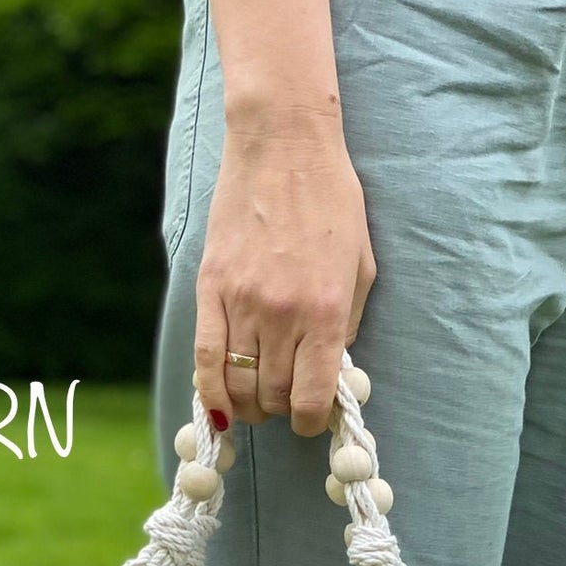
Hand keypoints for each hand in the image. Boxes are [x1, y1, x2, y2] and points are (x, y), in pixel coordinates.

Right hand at [193, 106, 376, 436]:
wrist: (283, 143)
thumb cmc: (331, 200)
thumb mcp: (361, 266)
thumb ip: (347, 324)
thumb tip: (329, 370)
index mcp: (326, 311)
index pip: (312, 398)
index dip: (312, 421)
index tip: (311, 418)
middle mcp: (283, 314)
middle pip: (274, 397)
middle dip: (282, 408)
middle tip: (285, 398)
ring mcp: (242, 302)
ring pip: (239, 385)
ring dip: (248, 404)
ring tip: (256, 398)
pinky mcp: (210, 287)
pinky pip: (205, 358)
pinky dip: (210, 392)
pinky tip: (219, 404)